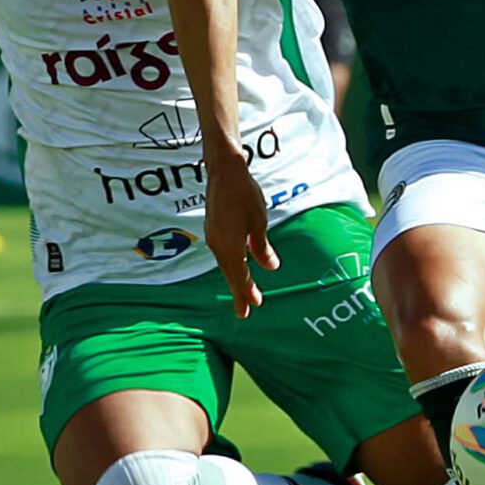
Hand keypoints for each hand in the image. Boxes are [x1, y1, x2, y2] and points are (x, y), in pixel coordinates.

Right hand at [201, 152, 278, 317]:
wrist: (223, 171)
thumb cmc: (244, 194)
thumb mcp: (259, 221)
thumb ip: (262, 247)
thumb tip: (271, 267)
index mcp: (230, 245)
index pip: (239, 275)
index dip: (246, 292)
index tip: (253, 307)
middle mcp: (218, 244)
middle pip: (230, 274)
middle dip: (239, 292)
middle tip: (244, 313)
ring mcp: (213, 236)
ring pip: (225, 264)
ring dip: (234, 279)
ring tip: (242, 293)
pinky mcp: (213, 229)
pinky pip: (222, 253)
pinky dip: (230, 265)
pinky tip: (237, 266)